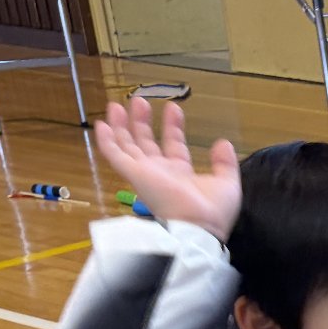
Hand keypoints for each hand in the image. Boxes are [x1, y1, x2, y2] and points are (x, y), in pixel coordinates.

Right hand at [93, 99, 240, 241]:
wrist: (198, 228)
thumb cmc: (213, 210)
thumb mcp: (226, 183)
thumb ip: (224, 163)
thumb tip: (223, 143)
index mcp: (181, 174)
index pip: (173, 145)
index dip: (173, 127)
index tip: (173, 108)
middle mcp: (160, 172)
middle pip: (146, 142)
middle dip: (143, 121)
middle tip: (140, 100)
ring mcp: (145, 173)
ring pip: (127, 144)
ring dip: (122, 124)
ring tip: (118, 104)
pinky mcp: (134, 174)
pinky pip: (115, 155)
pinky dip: (106, 140)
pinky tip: (100, 124)